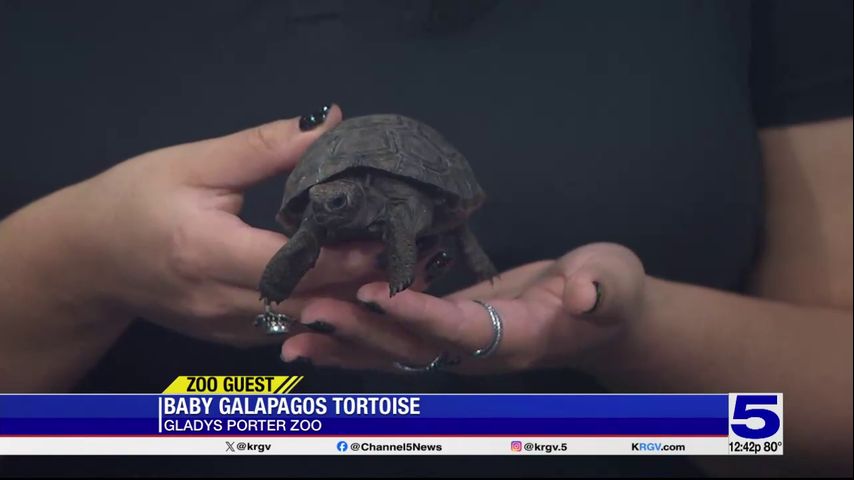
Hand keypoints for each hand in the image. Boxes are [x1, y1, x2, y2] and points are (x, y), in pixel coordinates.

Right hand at [40, 105, 394, 346]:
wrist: (89, 260)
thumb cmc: (135, 201)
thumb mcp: (196, 163)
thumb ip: (267, 147)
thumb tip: (330, 124)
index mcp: (207, 253)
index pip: (295, 265)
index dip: (347, 256)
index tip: (390, 236)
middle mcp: (219, 302)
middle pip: (309, 300)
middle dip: (361, 280)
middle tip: (404, 252)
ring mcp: (225, 329)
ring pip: (304, 321)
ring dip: (346, 298)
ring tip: (386, 268)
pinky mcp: (229, 339)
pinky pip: (287, 329)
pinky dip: (320, 308)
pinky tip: (345, 285)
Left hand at [281, 243, 646, 372]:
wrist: (602, 313)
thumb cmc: (611, 291)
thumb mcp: (613, 282)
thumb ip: (601, 290)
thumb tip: (586, 292)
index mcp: (516, 337)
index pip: (460, 329)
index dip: (419, 314)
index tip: (375, 293)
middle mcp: (479, 352)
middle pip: (411, 348)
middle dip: (360, 333)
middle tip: (309, 314)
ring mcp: (459, 347)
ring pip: (394, 351)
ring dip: (343, 345)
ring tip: (291, 337)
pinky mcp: (447, 332)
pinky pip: (397, 338)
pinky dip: (356, 337)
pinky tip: (317, 331)